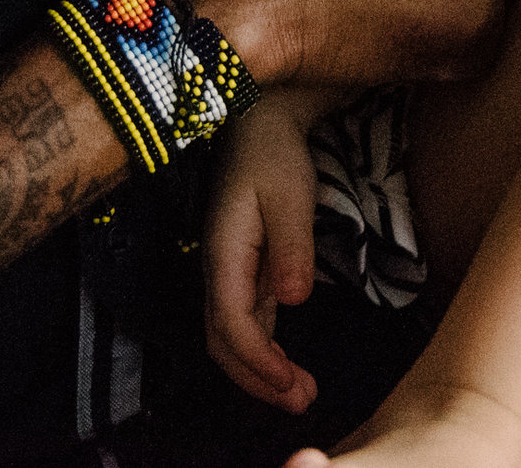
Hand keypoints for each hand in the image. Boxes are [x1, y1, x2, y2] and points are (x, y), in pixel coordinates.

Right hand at [205, 91, 335, 411]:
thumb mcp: (289, 194)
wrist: (259, 121)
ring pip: (233, 336)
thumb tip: (294, 298)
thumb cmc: (273, 154)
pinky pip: (247, 321)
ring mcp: (229, 272)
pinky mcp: (244, 270)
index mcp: (224, 254)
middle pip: (225, 341)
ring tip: (300, 393)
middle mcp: (219, 270)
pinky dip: (264, 349)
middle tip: (301, 400)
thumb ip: (292, 245)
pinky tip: (287, 364)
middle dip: (257, 379)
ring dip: (261, 370)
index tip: (289, 384)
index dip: (257, 360)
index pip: (231, 323)